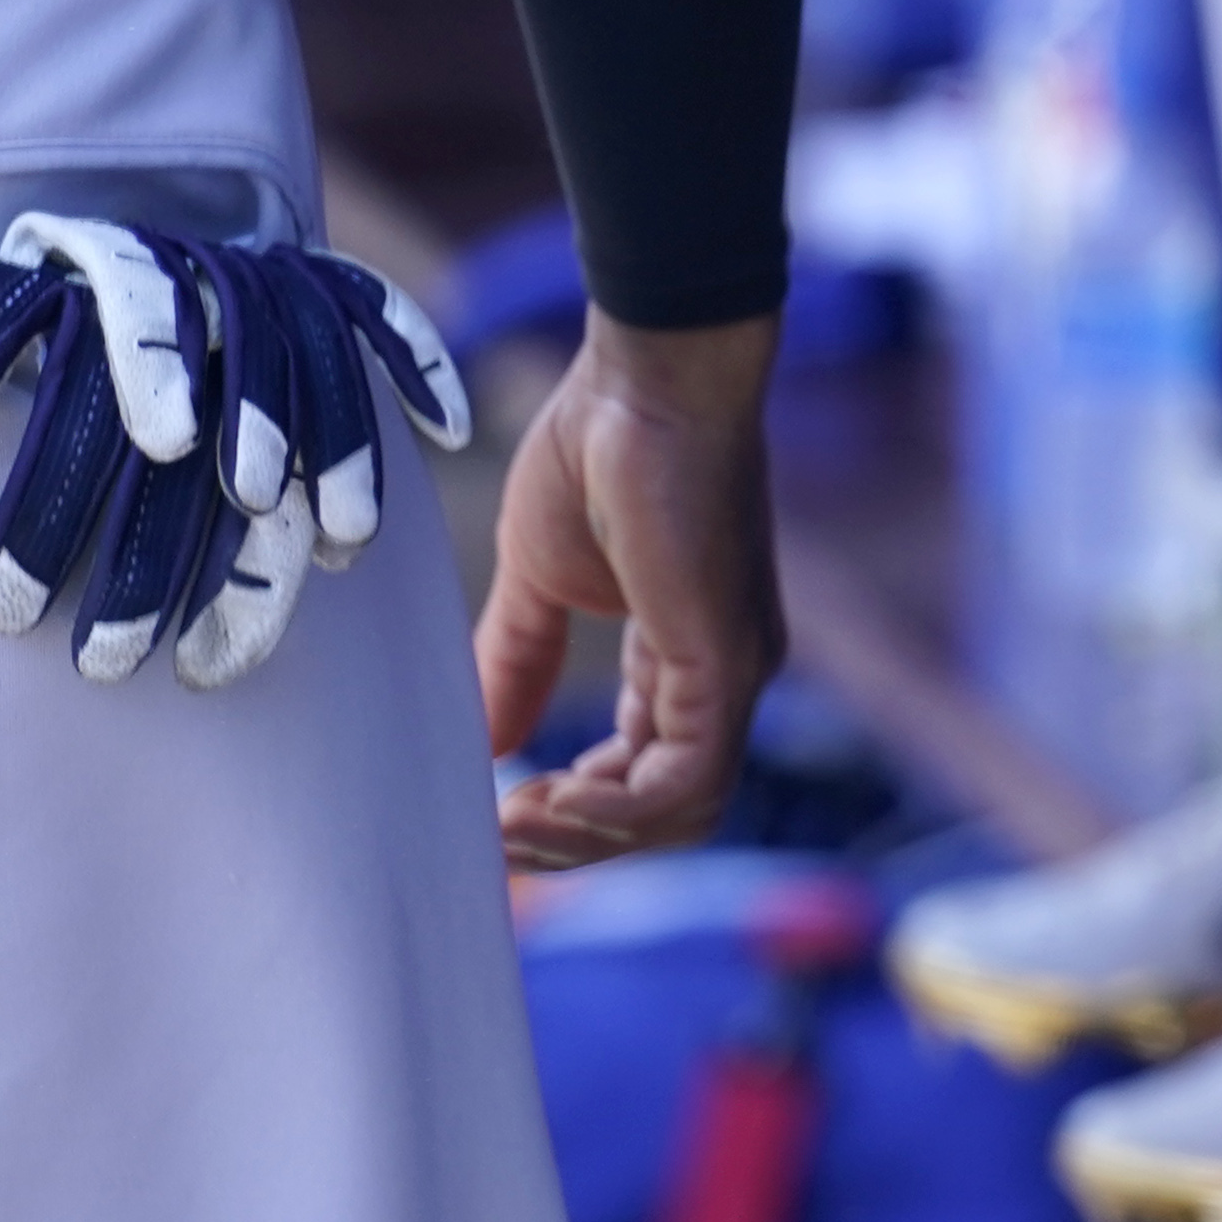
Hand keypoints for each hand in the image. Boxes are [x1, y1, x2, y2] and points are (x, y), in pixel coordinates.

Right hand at [476, 309, 783, 868]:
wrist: (644, 379)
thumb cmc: (599, 451)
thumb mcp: (542, 580)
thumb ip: (522, 659)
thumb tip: (489, 740)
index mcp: (683, 660)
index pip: (647, 774)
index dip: (578, 812)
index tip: (501, 814)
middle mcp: (721, 677)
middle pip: (668, 809)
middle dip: (580, 841)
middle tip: (502, 835)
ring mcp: (732, 672)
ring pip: (683, 811)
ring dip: (593, 837)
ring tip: (516, 824)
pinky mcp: (725, 661)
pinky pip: (687, 780)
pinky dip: (619, 811)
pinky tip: (550, 797)